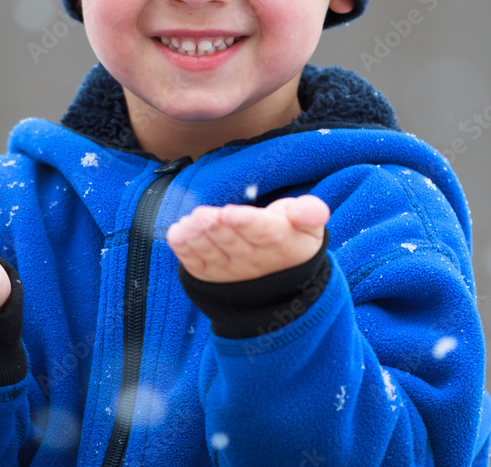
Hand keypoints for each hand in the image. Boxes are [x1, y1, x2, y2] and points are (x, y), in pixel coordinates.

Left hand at [166, 195, 329, 282]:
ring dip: (198, 240)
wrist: (280, 281)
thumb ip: (309, 213)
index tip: (229, 213)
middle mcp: (253, 260)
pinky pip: (196, 265)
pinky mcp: (211, 274)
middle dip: (216, 229)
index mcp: (280, 243)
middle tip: (202, 215)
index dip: (245, 223)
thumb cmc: (291, 239)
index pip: (262, 232)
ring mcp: (230, 270)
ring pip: (212, 253)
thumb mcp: (309, 227)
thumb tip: (314, 209)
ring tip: (188, 224)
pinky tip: (177, 235)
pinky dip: (185, 252)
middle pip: (233, 243)